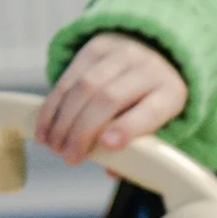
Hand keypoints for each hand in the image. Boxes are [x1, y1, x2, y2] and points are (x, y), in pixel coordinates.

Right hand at [37, 32, 189, 162]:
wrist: (156, 52)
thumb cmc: (154, 99)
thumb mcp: (160, 122)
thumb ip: (139, 147)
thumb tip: (111, 170)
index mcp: (170, 93)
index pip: (151, 110)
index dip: (128, 128)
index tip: (108, 145)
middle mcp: (147, 68)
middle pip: (108, 99)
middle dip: (83, 131)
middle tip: (69, 157)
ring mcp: (120, 54)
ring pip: (83, 87)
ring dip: (62, 120)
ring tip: (54, 146)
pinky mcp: (95, 47)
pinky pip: (68, 78)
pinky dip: (52, 106)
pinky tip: (45, 128)